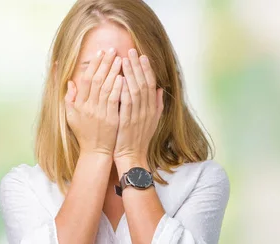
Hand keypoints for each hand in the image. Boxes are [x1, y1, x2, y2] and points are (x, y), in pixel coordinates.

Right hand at [65, 48, 123, 155]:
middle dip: (104, 63)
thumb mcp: (72, 116)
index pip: (86, 79)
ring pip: (105, 87)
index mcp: (79, 104)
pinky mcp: (110, 119)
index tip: (100, 53)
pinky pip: (114, 100)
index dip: (93, 65)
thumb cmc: (85, 134)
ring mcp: (99, 112)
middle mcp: (88, 106)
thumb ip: (70, 99)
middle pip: (96, 79)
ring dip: (112, 72)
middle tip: (112, 50)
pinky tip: (123, 77)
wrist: (95, 152)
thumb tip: (69, 82)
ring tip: (119, 59)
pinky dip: (117, 88)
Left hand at [113, 49, 163, 167]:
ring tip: (124, 59)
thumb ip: (156, 105)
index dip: (146, 69)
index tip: (141, 56)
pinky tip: (119, 77)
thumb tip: (159, 89)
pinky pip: (126, 102)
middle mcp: (147, 110)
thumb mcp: (152, 121)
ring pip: (135, 89)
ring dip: (130, 73)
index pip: (150, 84)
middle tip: (131, 51)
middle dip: (137, 66)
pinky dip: (124, 89)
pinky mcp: (126, 121)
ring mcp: (137, 116)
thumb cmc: (139, 139)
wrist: (133, 156)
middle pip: (143, 83)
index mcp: (152, 109)